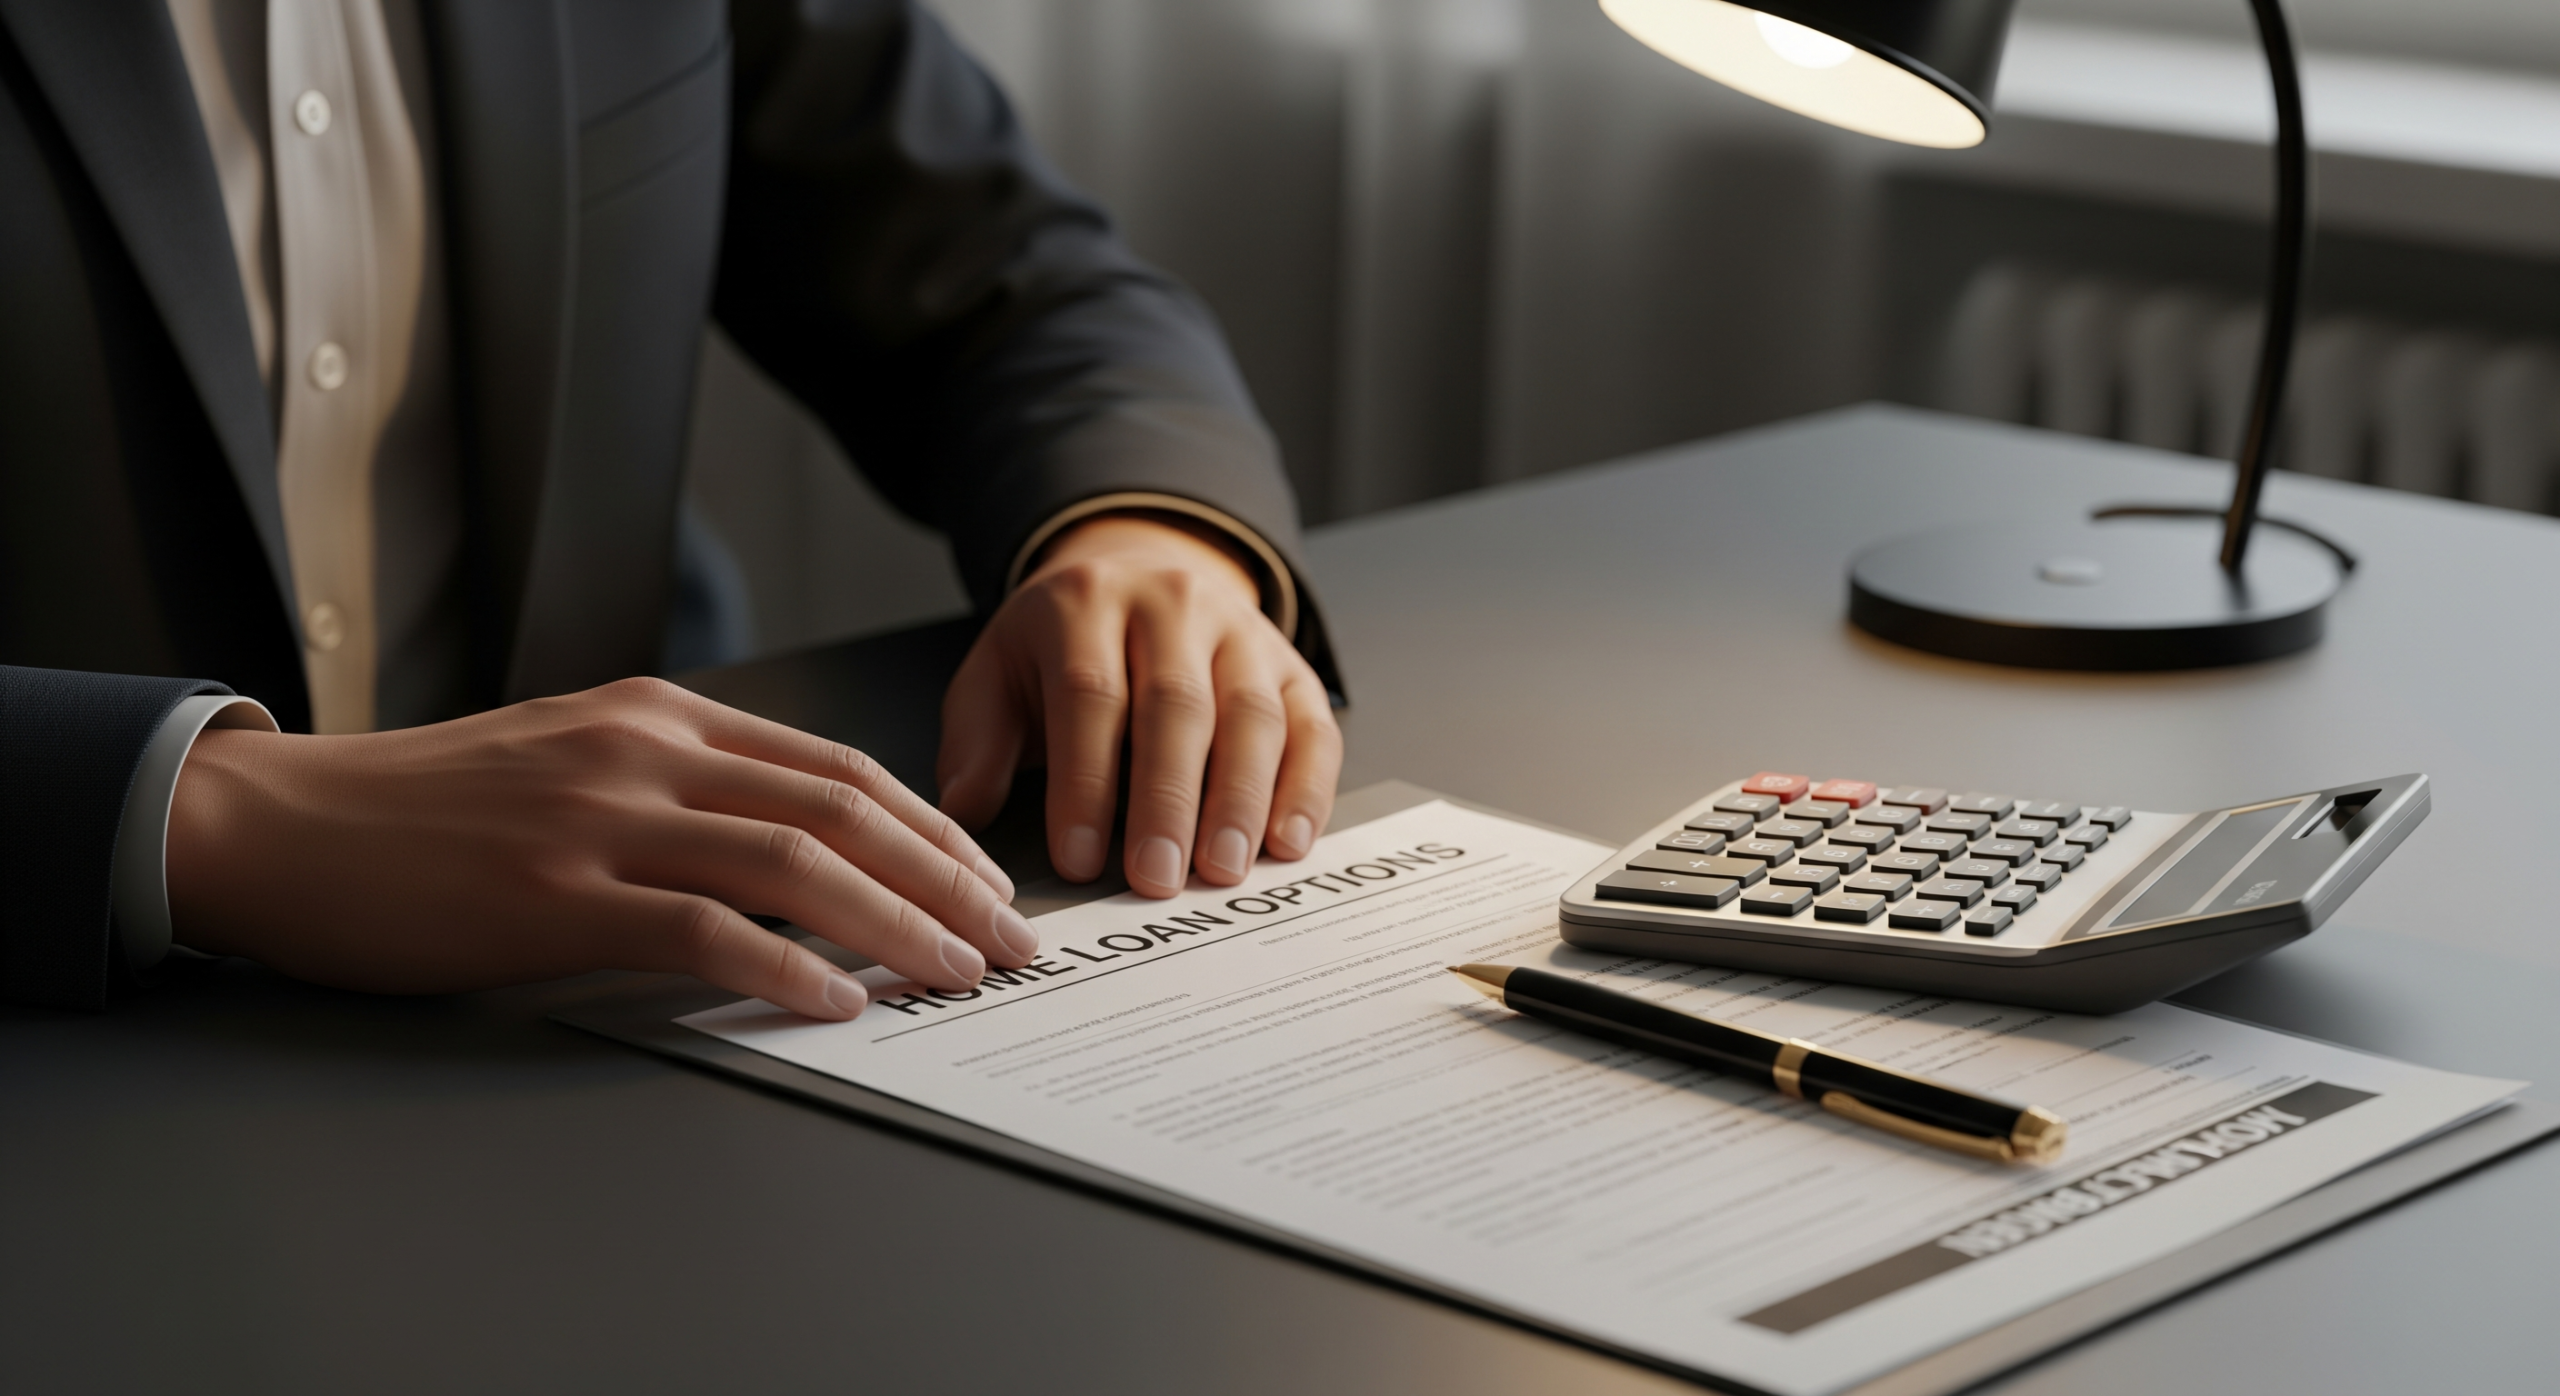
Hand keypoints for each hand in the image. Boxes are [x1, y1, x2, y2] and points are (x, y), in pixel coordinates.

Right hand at [166, 677, 1031, 1019]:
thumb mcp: (575, 760)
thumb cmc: (428, 809)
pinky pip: (699, 929)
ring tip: (957, 974)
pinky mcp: (552, 894)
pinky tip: (837, 1003)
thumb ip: (681, 786)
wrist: (281, 824)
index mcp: (661, 717)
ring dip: (896, 924)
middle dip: (948, 877)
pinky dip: (784, 967)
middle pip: (842, 808)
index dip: (933, 828)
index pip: (837, 766)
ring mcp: (600, 819)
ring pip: (792, 862)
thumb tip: (798, 852)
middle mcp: (646, 753)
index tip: (988, 883)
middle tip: (1010, 940)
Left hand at [935, 514, 1341, 896]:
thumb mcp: (998, 673)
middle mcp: (1174, 605)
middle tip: (1157, 878)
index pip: (1091, 695)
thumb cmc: (1063, 647)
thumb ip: (977, 740)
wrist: (1141, 575)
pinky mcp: (1292, 667)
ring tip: (1223, 869)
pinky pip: (1311, 726)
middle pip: (1177, 705)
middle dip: (1168, 800)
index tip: (1078, 860)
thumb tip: (964, 811)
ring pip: (1251, 714)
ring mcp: (1243, 632)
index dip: (1085, 783)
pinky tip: (1288, 841)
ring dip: (1240, 800)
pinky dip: (1306, 788)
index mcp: (1087, 603)